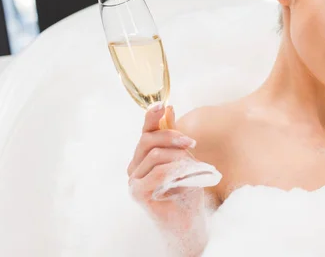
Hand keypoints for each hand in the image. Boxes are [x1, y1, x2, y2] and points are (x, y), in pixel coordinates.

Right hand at [127, 103, 205, 233]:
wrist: (188, 220)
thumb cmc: (186, 190)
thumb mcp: (184, 158)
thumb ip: (175, 138)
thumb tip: (169, 110)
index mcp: (143, 157)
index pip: (145, 132)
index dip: (152, 117)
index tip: (162, 105)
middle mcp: (134, 167)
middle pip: (147, 140)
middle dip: (171, 136)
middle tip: (191, 143)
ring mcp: (134, 181)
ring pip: (154, 155)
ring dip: (177, 157)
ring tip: (191, 168)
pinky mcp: (138, 193)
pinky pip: (157, 173)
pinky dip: (174, 171)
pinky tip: (184, 176)